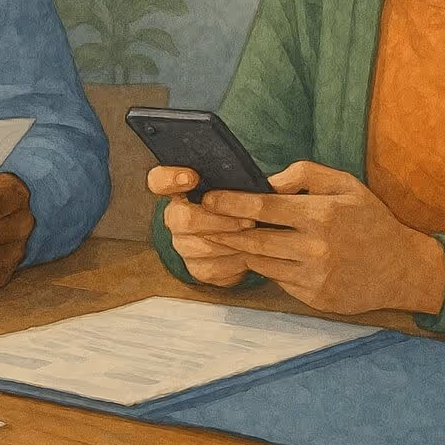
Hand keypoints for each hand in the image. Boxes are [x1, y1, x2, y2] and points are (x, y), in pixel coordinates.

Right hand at [147, 165, 255, 287]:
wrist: (246, 237)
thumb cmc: (243, 204)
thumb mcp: (247, 185)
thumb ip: (252, 177)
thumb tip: (285, 175)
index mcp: (181, 189)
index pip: (159, 180)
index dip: (170, 178)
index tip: (192, 177)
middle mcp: (176, 217)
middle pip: (183, 219)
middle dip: (220, 220)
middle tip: (248, 221)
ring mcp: (183, 244)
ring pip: (200, 247)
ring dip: (231, 242)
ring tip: (255, 236)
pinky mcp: (197, 268)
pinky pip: (213, 269)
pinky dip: (234, 262)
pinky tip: (249, 254)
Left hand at [203, 162, 444, 314]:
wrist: (403, 269)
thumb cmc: (370, 221)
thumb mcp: (346, 185)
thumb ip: (305, 174)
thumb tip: (267, 181)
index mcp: (321, 215)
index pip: (263, 207)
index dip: (231, 202)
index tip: (208, 198)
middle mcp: (315, 248)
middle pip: (253, 239)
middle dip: (223, 230)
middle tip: (202, 221)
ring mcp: (314, 277)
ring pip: (261, 262)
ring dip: (240, 249)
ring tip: (223, 236)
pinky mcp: (314, 298)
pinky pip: (278, 280)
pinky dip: (265, 266)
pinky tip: (257, 255)